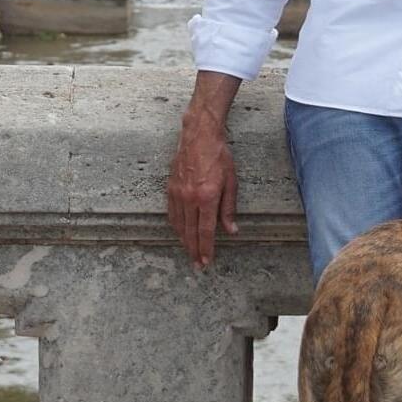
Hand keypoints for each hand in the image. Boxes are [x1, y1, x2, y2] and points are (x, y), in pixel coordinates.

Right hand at [167, 109, 238, 269]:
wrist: (199, 137)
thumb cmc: (219, 157)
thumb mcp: (231, 182)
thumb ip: (229, 208)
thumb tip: (231, 231)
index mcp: (207, 197)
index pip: (206, 231)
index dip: (206, 248)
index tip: (206, 261)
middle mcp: (189, 199)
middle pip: (190, 232)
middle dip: (194, 251)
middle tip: (197, 265)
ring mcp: (177, 194)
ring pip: (179, 226)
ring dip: (184, 241)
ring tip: (190, 252)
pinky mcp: (170, 189)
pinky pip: (172, 214)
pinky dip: (176, 227)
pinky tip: (180, 233)